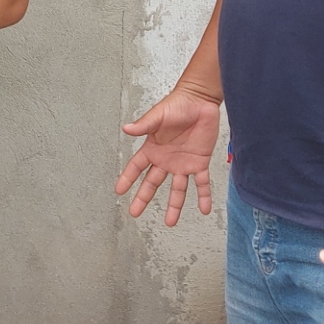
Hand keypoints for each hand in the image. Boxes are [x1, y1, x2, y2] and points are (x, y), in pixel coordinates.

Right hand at [115, 81, 220, 225]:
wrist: (200, 100)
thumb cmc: (178, 104)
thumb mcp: (158, 115)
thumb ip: (144, 125)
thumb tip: (126, 129)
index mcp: (153, 149)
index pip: (136, 167)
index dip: (127, 179)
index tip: (119, 191)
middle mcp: (166, 160)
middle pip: (152, 183)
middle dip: (143, 198)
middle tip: (134, 213)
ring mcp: (183, 163)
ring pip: (177, 189)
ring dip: (174, 206)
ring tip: (170, 222)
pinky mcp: (200, 162)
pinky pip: (202, 183)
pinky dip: (204, 196)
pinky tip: (204, 210)